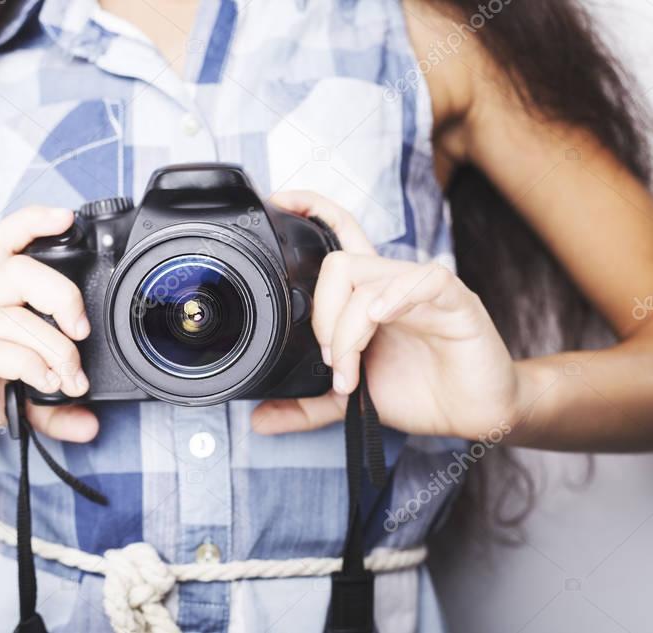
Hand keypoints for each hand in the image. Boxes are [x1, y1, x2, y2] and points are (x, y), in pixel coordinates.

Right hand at [0, 206, 98, 456]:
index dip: (34, 222)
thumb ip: (49, 405)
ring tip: (71, 382)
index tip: (66, 219)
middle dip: (64, 295)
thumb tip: (90, 424)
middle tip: (82, 332)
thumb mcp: (6, 396)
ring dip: (59, 350)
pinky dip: (33, 367)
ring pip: (18, 317)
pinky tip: (45, 386)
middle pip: (21, 269)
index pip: (5, 241)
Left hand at [252, 191, 520, 440]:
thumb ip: (306, 405)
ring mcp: (424, 290)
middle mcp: (393, 284)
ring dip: (348, 330)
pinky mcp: (456, 302)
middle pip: (339, 262)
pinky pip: (425, 280)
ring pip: (369, 279)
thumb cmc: (421, 392)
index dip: (312, 210)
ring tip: (350, 372)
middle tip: (329, 361)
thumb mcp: (350, 401)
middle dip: (322, 317)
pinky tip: (381, 320)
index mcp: (368, 295)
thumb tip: (259, 421)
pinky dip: (395, 298)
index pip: (340, 234)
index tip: (280, 202)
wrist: (474, 414)